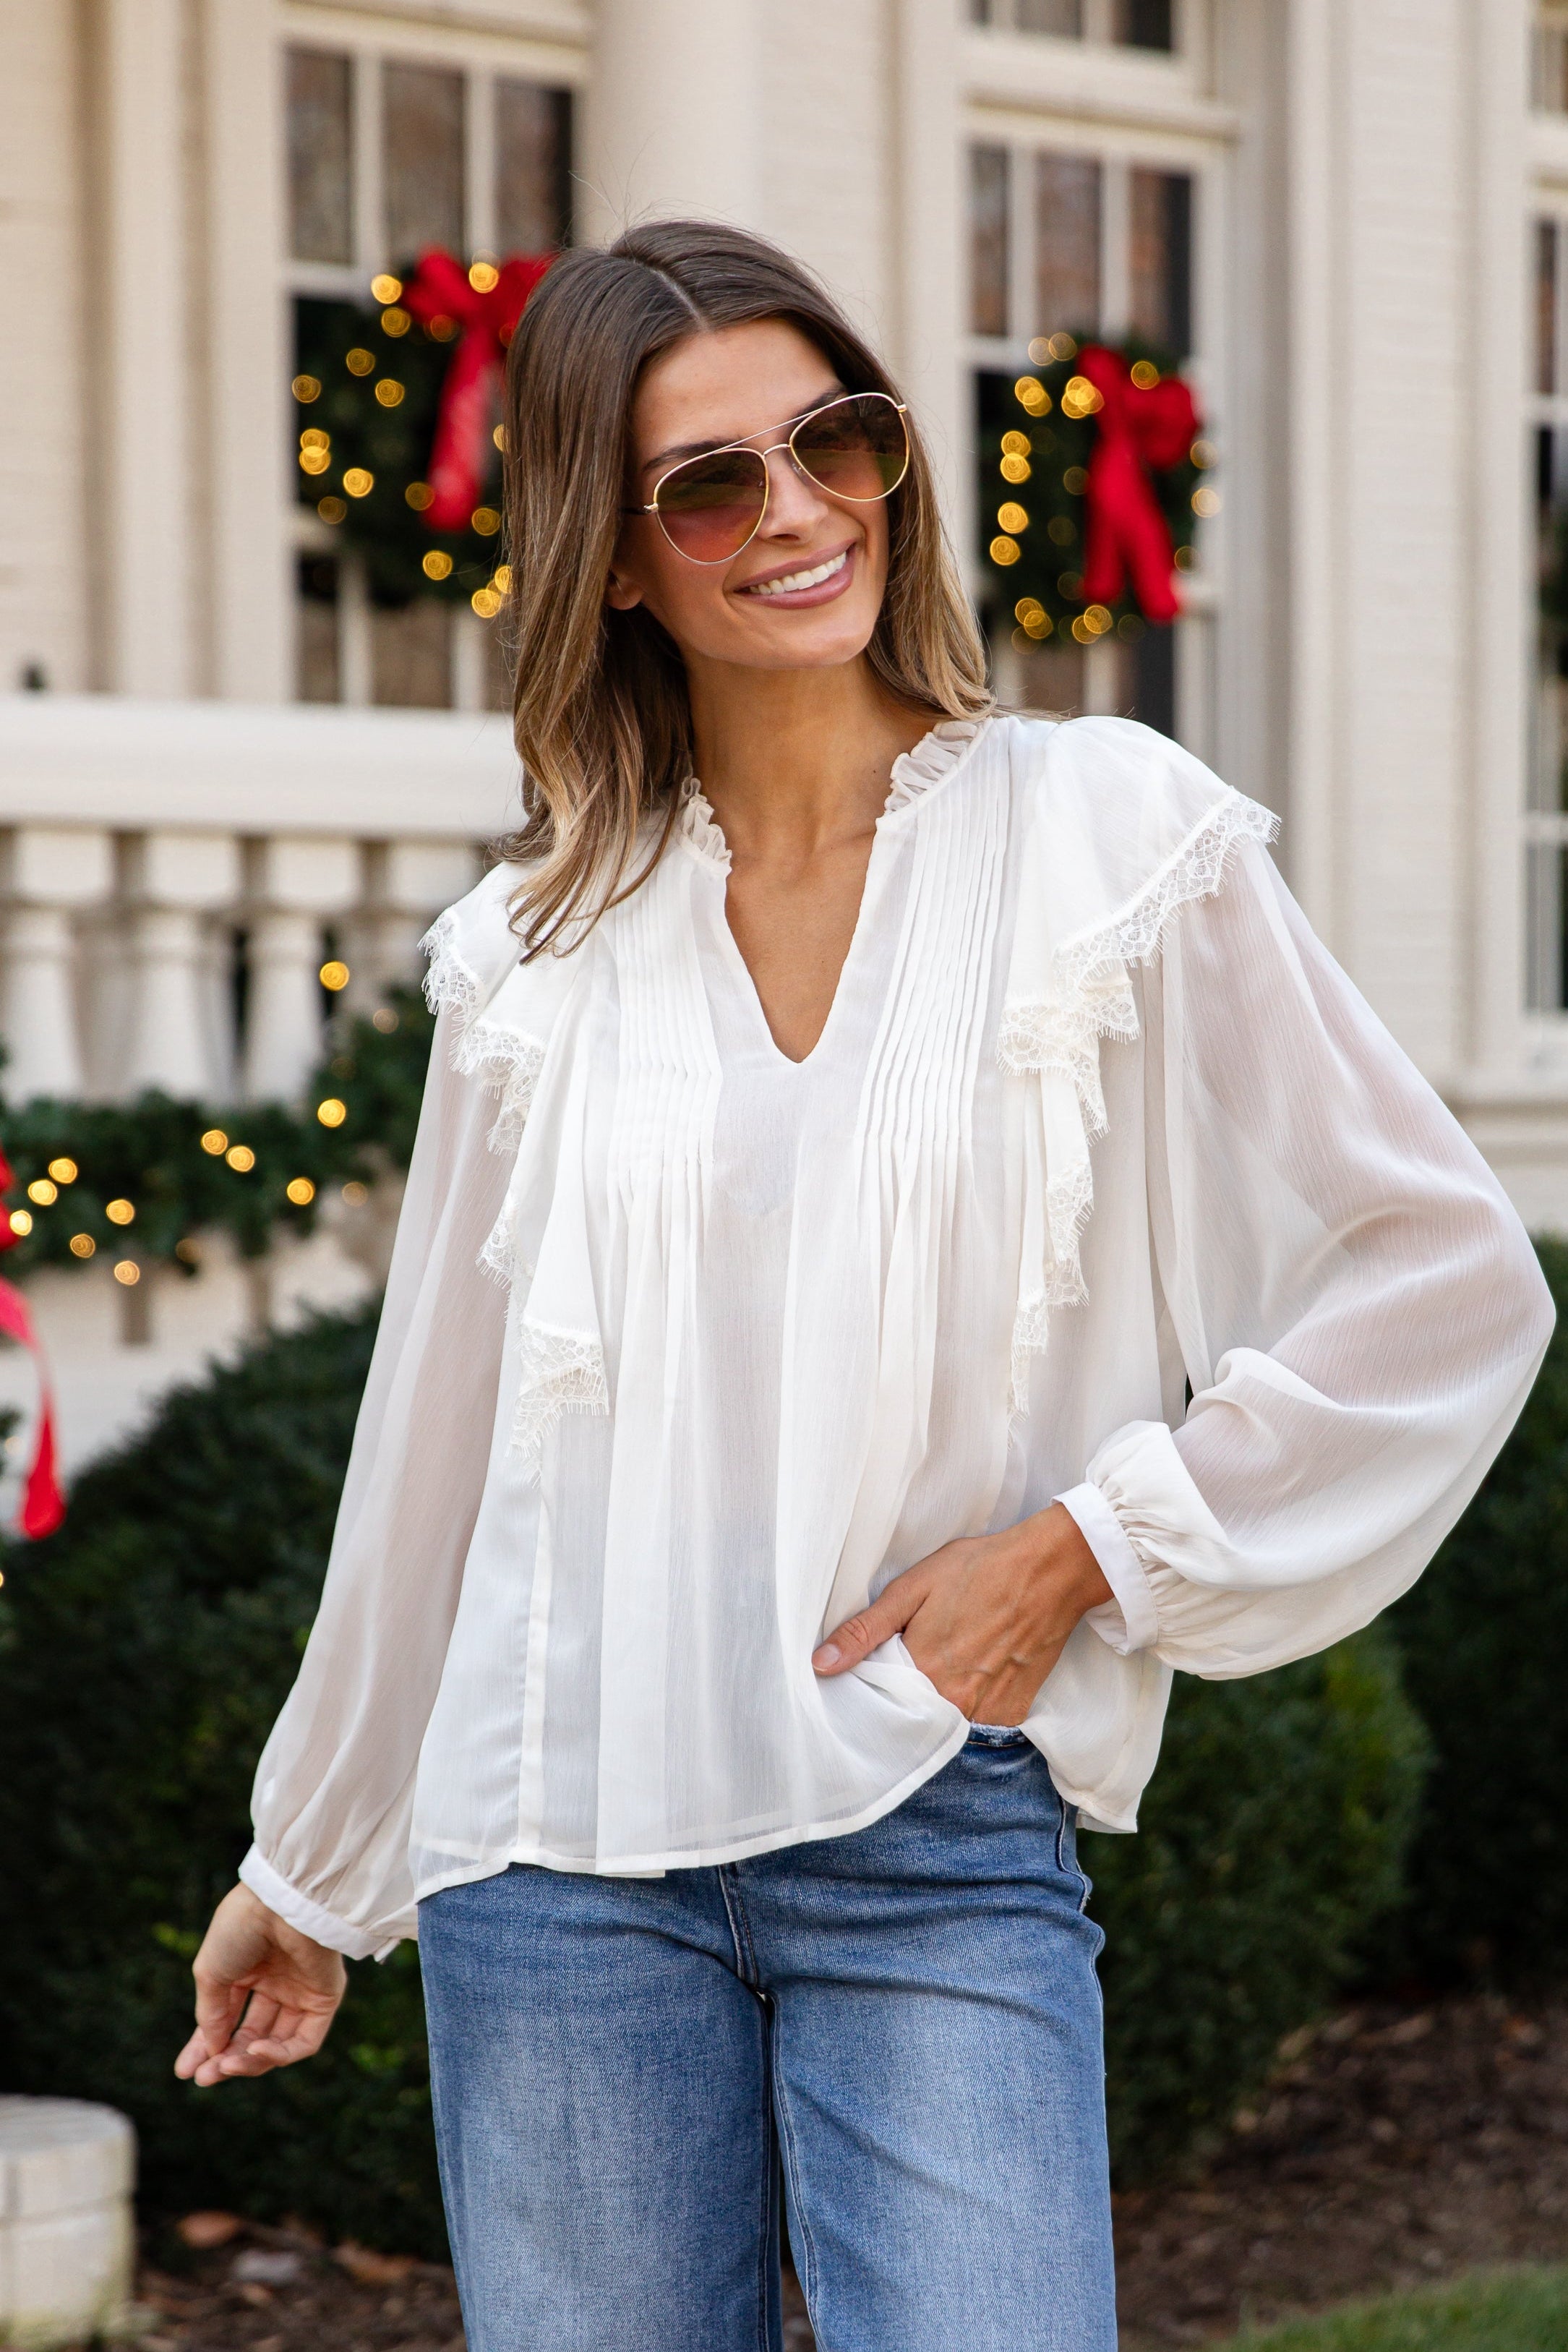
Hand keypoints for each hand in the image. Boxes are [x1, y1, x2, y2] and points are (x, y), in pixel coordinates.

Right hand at [174, 1884, 345, 2087]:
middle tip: (204, 2078)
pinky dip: (279, 2054)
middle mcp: (276, 1981)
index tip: (185, 2071)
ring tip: (225, 2066)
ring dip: (249, 2061)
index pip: (227, 2018)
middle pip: (251, 2035)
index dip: (206, 2046)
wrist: (282, 1903)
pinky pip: (304, 2041)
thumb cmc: (241, 1928)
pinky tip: (255, 2050)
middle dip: (226, 2059)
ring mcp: (301, 1991)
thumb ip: (212, 2014)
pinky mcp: (325, 1998)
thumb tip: (211, 2051)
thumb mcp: (212, 1973)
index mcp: (248, 1969)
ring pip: (276, 2044)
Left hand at [811, 1503, 1112, 1723]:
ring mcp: (988, 1711)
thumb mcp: (913, 1588)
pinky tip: (970, 1676)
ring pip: (944, 1726)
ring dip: (934, 1708)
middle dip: (899, 1703)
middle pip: (910, 1720)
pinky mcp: (1014, 1711)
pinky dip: (968, 1710)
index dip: (867, 1691)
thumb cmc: (980, 1570)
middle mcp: (954, 1701)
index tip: (865, 1678)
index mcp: (922, 1672)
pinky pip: (979, 1726)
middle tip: (906, 1670)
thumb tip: (821, 1664)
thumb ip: (866, 1630)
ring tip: (941, 1669)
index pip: (877, 1704)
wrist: (1051, 1570)